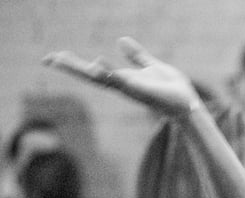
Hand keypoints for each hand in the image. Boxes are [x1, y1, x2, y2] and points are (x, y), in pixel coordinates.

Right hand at [43, 37, 199, 116]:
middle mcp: (123, 85)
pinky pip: (123, 81)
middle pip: (90, 76)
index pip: (93, 71)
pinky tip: (98, 64)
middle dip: (70, 67)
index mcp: (123, 79)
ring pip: (102, 79)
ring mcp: (131, 89)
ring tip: (63, 60)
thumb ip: (137, 56)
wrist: (189, 104)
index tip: (53, 57)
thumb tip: (120, 40)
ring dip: (84, 70)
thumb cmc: (172, 89)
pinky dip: (110, 73)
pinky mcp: (142, 90)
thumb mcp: (152, 66)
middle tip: (48, 59)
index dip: (73, 64)